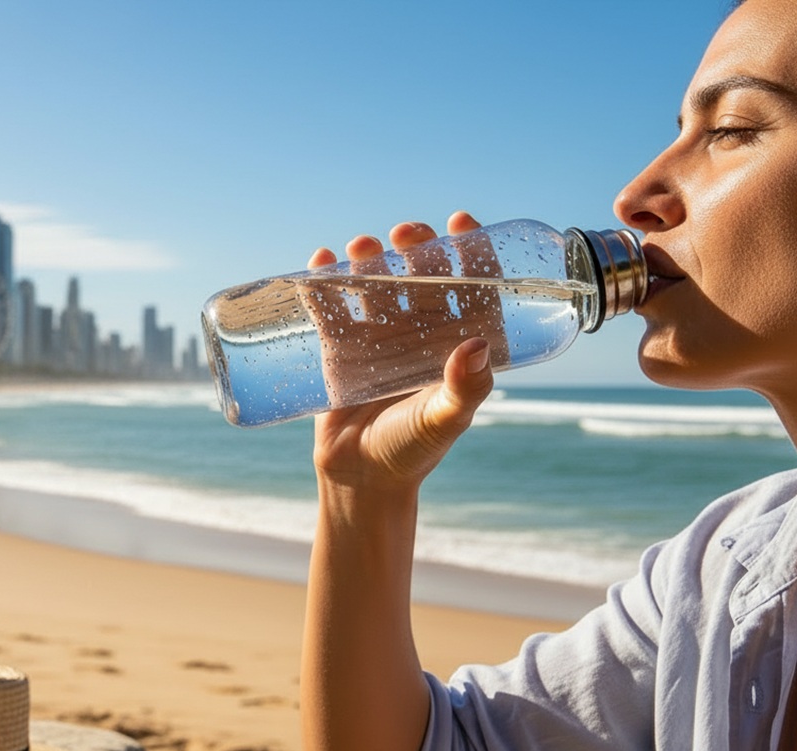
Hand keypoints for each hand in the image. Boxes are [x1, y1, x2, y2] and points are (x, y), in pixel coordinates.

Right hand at [309, 211, 499, 491]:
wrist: (360, 480)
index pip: (470, 286)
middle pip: (421, 275)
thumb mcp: (444, 420)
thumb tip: (478, 344)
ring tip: (361, 247)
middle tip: (404, 234)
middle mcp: (421, 333)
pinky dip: (323, 282)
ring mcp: (379, 337)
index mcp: (456, 342)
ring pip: (376, 282)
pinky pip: (332, 306)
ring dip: (370, 258)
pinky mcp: (340, 348)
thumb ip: (465, 389)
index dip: (469, 250)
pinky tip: (318, 262)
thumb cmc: (412, 452)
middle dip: (414, 247)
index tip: (459, 224)